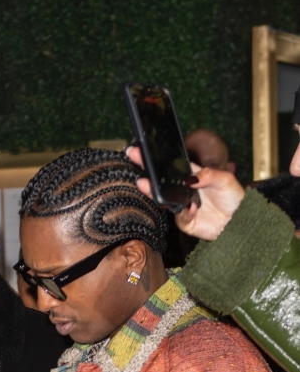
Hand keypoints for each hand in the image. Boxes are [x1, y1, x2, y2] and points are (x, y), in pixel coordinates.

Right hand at [127, 145, 244, 241]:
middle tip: (133, 157)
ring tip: (145, 184)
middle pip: (162, 180)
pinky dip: (185, 213)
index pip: (172, 165)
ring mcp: (182, 206)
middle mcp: (184, 190)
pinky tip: (193, 209)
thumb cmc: (233, 198)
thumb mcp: (225, 180)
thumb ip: (209, 175)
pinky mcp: (185, 221)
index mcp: (193, 176)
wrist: (239, 221)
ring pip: (163, 199)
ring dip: (153, 191)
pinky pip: (179, 216)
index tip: (145, 150)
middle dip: (147, 170)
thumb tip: (191, 178)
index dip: (159, 158)